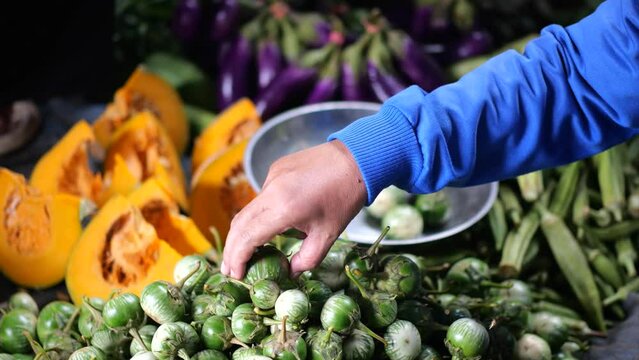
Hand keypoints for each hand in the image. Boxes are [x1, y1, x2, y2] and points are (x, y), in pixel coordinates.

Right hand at [221, 140, 366, 278]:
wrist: (356, 158)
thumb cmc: (344, 198)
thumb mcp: (328, 235)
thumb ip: (307, 259)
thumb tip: (290, 273)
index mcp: (284, 209)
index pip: (248, 237)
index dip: (238, 259)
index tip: (236, 276)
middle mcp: (272, 191)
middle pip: (239, 224)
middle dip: (232, 250)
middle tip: (230, 271)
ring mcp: (271, 177)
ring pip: (248, 210)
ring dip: (242, 233)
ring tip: (244, 254)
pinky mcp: (276, 169)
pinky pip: (261, 197)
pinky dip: (258, 215)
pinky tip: (269, 226)